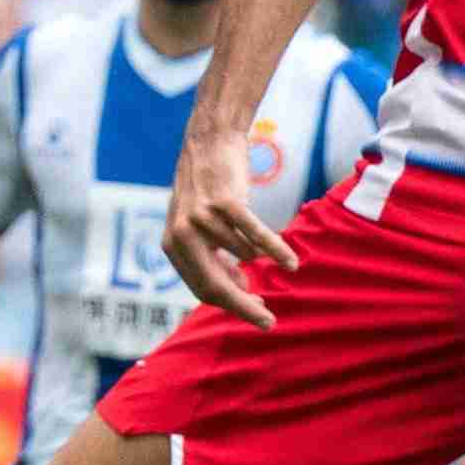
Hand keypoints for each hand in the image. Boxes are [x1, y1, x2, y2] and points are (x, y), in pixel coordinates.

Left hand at [162, 128, 294, 329]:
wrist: (209, 141)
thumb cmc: (208, 188)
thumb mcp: (200, 226)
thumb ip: (214, 258)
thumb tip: (240, 288)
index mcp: (173, 246)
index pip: (203, 289)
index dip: (231, 304)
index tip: (256, 313)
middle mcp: (182, 235)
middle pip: (216, 287)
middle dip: (245, 308)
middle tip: (269, 323)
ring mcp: (201, 219)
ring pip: (244, 255)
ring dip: (259, 254)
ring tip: (272, 249)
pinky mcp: (225, 203)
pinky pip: (256, 237)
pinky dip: (276, 250)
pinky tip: (291, 263)